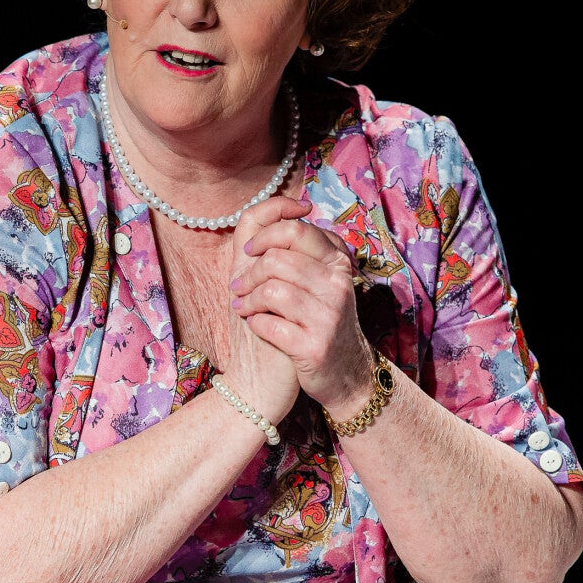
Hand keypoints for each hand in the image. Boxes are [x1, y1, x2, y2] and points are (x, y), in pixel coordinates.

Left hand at [230, 198, 376, 414]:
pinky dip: (256, 323)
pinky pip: (269, 324)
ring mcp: (328, 317)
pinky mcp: (314, 347)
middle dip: (248, 273)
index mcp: (338, 263)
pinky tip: (258, 326)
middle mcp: (337, 286)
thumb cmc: (321, 320)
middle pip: (276, 260)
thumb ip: (302, 245)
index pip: (296, 230)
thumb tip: (281, 208)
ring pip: (270, 291)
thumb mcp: (321, 279)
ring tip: (244, 307)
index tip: (250, 250)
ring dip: (248, 300)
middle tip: (238, 287)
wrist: (344, 374)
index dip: (265, 235)